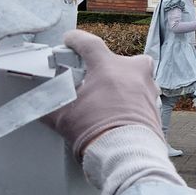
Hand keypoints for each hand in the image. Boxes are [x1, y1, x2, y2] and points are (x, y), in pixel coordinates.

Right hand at [45, 30, 161, 156]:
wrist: (126, 154)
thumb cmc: (97, 131)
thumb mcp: (63, 116)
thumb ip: (50, 105)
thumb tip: (39, 106)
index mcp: (108, 65)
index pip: (89, 43)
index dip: (76, 40)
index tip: (70, 41)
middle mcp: (132, 71)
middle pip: (118, 59)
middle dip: (105, 68)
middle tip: (94, 81)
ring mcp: (147, 87)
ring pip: (136, 76)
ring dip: (124, 84)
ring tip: (109, 99)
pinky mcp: (156, 105)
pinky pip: (143, 96)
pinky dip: (134, 101)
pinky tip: (122, 113)